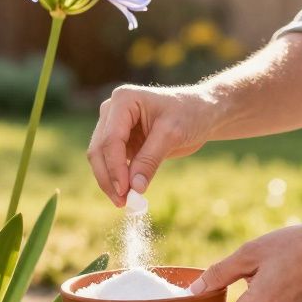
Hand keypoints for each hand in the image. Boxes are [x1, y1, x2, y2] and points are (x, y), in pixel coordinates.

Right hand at [87, 85, 218, 207]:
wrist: (202, 113)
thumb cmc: (190, 114)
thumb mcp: (172, 135)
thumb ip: (150, 160)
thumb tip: (134, 188)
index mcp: (123, 100)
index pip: (111, 139)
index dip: (115, 167)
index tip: (124, 191)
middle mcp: (112, 111)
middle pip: (99, 149)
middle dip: (108, 177)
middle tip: (122, 202)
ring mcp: (113, 126)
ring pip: (100, 158)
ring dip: (109, 181)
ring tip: (125, 202)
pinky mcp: (120, 141)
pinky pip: (111, 163)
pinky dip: (116, 179)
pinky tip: (127, 193)